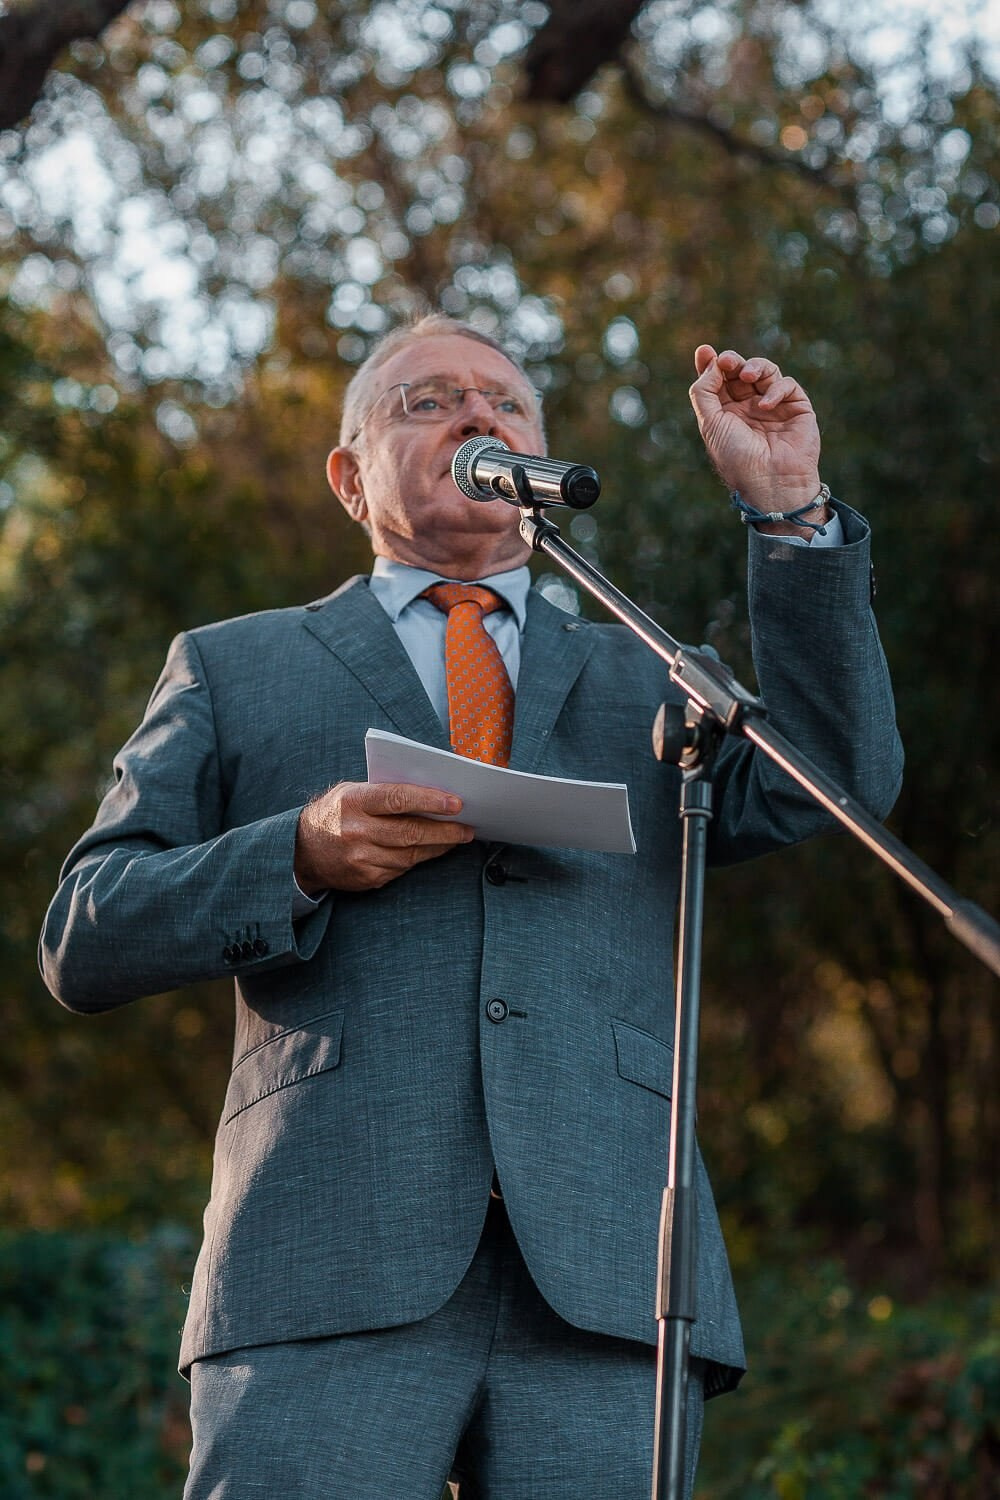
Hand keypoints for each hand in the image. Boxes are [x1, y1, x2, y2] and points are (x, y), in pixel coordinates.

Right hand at [295, 782, 473, 892]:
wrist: (302, 851)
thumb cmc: (335, 812)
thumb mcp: (351, 791)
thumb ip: (384, 791)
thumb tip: (431, 793)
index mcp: (353, 802)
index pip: (397, 799)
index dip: (430, 801)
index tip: (456, 803)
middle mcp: (356, 832)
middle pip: (410, 833)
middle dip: (444, 831)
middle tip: (467, 827)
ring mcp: (360, 859)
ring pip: (411, 855)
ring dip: (438, 847)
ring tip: (456, 838)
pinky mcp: (366, 879)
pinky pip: (402, 869)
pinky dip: (419, 859)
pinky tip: (431, 851)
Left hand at [689, 345, 822, 516]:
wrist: (770, 482)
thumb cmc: (737, 458)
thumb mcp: (711, 424)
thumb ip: (704, 391)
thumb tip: (711, 362)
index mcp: (727, 413)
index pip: (719, 381)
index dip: (712, 364)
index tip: (705, 351)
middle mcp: (750, 408)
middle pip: (740, 371)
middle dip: (733, 362)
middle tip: (727, 361)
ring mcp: (774, 407)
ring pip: (766, 371)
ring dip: (755, 367)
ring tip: (746, 375)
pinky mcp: (797, 408)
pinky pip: (787, 385)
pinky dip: (776, 389)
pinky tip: (766, 405)